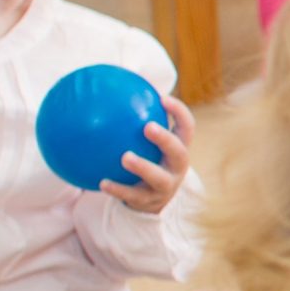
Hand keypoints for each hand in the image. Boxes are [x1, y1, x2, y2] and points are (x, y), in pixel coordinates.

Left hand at [104, 96, 191, 215]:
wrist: (153, 201)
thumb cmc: (149, 160)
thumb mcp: (149, 143)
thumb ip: (138, 122)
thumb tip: (113, 89)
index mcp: (179, 148)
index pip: (187, 127)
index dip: (179, 112)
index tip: (161, 98)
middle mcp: (177, 166)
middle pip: (179, 152)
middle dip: (165, 139)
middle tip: (148, 127)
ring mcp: (166, 186)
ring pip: (159, 178)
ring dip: (143, 166)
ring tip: (125, 157)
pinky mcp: (149, 201)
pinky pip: (133, 195)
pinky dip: (118, 189)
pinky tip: (102, 182)